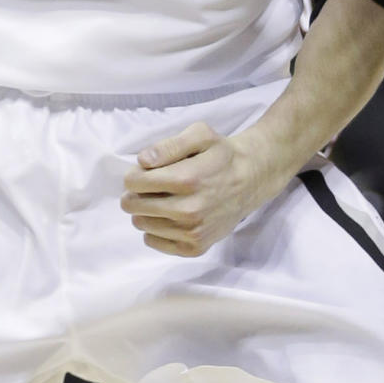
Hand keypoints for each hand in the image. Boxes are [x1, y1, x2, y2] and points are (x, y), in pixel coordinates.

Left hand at [121, 122, 275, 257]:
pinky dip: (154, 229)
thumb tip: (142, 161)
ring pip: (142, 224)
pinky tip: (167, 217)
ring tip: (162, 200)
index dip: (133, 175)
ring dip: (145, 211)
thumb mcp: (200, 135)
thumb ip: (169, 146)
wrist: (250, 180)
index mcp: (187, 179)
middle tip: (149, 187)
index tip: (142, 172)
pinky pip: (154, 242)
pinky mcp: (195, 247)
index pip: (134, 183)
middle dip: (135, 193)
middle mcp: (189, 210)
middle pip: (134, 206)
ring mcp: (192, 231)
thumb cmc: (222, 155)